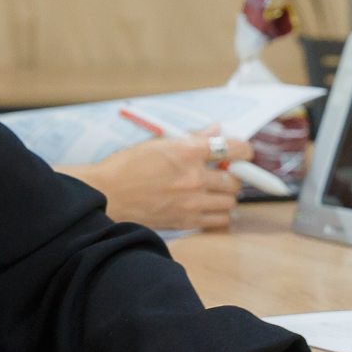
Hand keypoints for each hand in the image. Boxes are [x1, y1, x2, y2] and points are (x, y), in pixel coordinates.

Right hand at [61, 124, 250, 230]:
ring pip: (231, 202)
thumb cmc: (126, 167)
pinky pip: (219, 221)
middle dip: (232, 175)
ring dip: (226, 196)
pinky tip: (207, 207)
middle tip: (221, 173)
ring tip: (213, 191)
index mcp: (187, 151)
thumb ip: (192, 138)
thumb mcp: (158, 143)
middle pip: (235, 179)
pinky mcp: (186, 222)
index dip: (244, 150)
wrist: (107, 195)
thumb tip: (216, 130)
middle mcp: (194, 178)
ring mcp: (191, 203)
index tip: (242, 152)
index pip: (234, 149)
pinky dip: (219, 214)